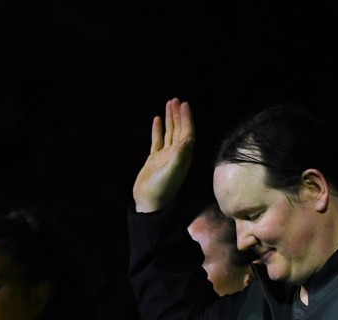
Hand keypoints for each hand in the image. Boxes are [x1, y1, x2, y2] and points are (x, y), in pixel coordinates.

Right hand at [133, 97, 195, 212]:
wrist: (148, 202)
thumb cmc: (161, 188)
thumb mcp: (171, 171)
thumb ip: (180, 155)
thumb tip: (188, 138)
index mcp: (183, 157)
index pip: (187, 133)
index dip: (187, 119)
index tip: (184, 105)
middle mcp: (177, 155)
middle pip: (179, 130)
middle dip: (178, 115)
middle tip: (176, 100)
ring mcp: (165, 156)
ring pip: (169, 133)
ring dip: (170, 119)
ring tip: (168, 104)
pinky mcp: (154, 159)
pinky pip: (157, 140)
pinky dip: (158, 129)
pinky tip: (157, 119)